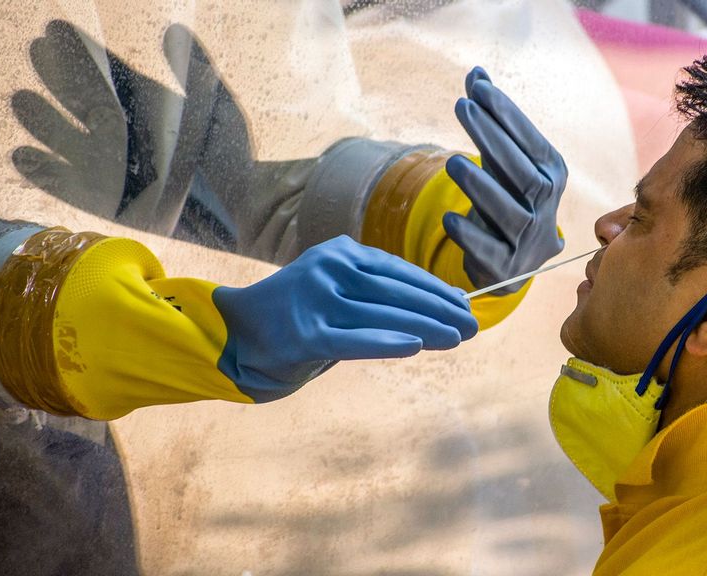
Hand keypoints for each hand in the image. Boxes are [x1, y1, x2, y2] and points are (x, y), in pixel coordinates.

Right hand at [12, 20, 258, 241]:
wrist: (243, 207)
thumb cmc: (233, 155)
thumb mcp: (219, 105)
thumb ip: (197, 68)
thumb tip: (175, 30)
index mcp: (148, 108)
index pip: (107, 75)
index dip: (82, 53)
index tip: (57, 29)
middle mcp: (127, 135)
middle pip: (82, 103)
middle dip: (58, 80)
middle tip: (36, 54)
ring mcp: (116, 169)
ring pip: (69, 142)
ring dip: (43, 123)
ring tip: (22, 101)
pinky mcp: (111, 203)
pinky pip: (70, 187)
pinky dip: (46, 174)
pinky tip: (22, 156)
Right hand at [212, 236, 478, 400]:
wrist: (232, 335)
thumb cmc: (297, 317)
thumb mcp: (337, 292)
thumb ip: (378, 296)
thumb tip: (441, 307)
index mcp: (340, 252)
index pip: (399, 271)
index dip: (435, 289)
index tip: (464, 304)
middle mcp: (329, 269)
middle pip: (397, 291)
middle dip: (440, 309)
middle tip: (473, 325)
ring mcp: (316, 300)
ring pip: (383, 315)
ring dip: (426, 327)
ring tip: (458, 337)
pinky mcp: (304, 335)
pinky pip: (354, 340)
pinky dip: (386, 342)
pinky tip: (415, 346)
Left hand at [443, 67, 566, 293]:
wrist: (515, 263)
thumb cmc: (509, 197)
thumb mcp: (504, 161)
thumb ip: (491, 121)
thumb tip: (476, 72)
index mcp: (552, 174)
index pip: (530, 140)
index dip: (506, 113)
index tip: (478, 88)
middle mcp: (545, 205)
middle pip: (520, 171)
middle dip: (491, 137)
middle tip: (461, 107)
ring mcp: (527, 238)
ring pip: (507, 211)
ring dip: (480, 186)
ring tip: (452, 161)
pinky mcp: (504, 265)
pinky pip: (487, 249)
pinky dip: (470, 234)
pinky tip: (450, 218)